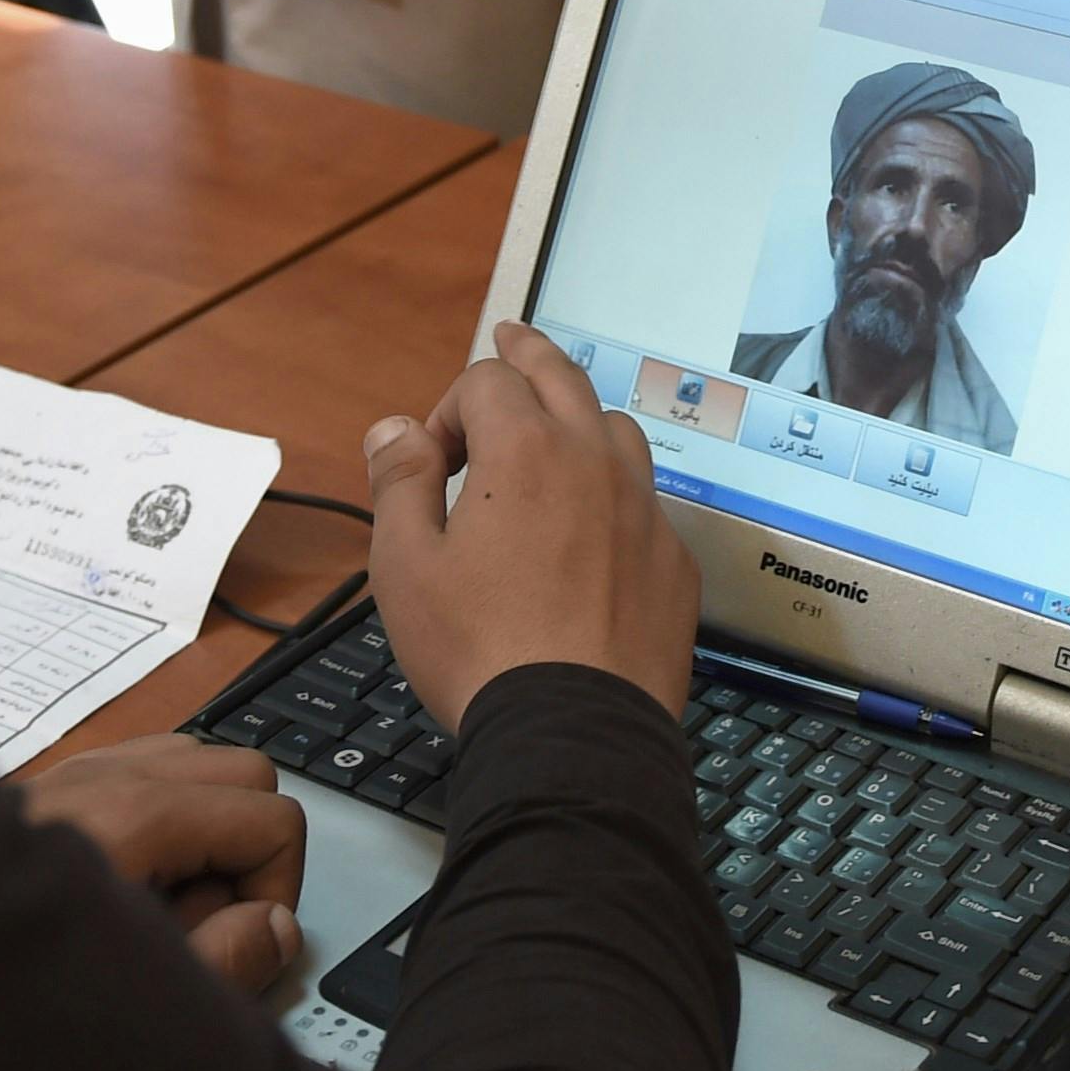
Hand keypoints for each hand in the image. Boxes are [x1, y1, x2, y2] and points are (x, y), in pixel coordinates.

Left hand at [20, 736, 307, 995]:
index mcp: (130, 817)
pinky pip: (144, 773)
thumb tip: (275, 926)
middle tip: (203, 923)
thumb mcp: (135, 999)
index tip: (231, 944)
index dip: (275, 893)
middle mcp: (103, 777)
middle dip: (249, 851)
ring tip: (162, 907)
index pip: (274, 820)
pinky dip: (161, 821)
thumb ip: (226, 961)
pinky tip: (129, 885)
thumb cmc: (1, 994)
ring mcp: (75, 776)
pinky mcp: (53, 790)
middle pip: (248, 774)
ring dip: (206, 832)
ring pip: (198, 765)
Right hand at [366, 324, 699, 723]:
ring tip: (554, 432)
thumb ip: (399, 482)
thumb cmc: (480, 651)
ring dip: (578, 421)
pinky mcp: (674, 563)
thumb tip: (396, 429)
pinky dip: (614, 495)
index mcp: (526, 450)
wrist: (573, 733)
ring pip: (615, 432)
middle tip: (510, 337)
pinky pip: (645, 503)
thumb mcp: (405, 566)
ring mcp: (645, 511)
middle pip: (562, 378)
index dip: (447, 410)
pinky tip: (593, 529)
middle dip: (526, 356)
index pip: (488, 382)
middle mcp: (596, 463)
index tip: (428, 462)